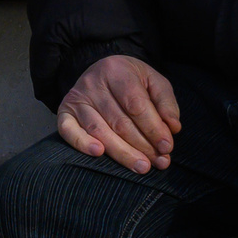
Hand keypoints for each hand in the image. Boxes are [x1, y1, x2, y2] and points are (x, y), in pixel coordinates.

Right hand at [56, 55, 180, 174]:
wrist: (102, 72)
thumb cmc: (131, 80)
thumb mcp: (153, 81)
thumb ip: (165, 102)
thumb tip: (173, 128)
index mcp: (117, 71)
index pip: (136, 105)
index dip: (153, 128)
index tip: (167, 147)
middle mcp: (92, 83)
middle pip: (119, 121)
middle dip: (142, 145)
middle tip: (159, 162)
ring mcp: (77, 98)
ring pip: (99, 130)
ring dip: (122, 153)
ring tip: (141, 166)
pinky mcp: (64, 112)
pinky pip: (69, 131)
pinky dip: (82, 144)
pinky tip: (99, 154)